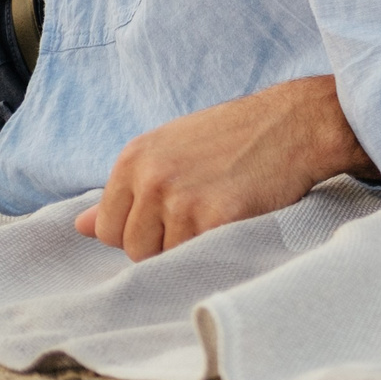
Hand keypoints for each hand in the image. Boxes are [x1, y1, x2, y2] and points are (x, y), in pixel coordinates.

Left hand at [75, 75, 375, 261]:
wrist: (299, 121)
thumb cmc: (238, 136)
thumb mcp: (173, 149)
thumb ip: (129, 188)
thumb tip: (81, 226)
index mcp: (135, 158)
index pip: (109, 228)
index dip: (141, 231)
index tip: (175, 216)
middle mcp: (151, 177)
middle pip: (134, 248)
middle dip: (166, 243)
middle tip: (206, 215)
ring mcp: (182, 198)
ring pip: (165, 258)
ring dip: (192, 247)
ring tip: (223, 214)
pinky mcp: (217, 216)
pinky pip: (199, 257)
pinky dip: (219, 246)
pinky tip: (239, 217)